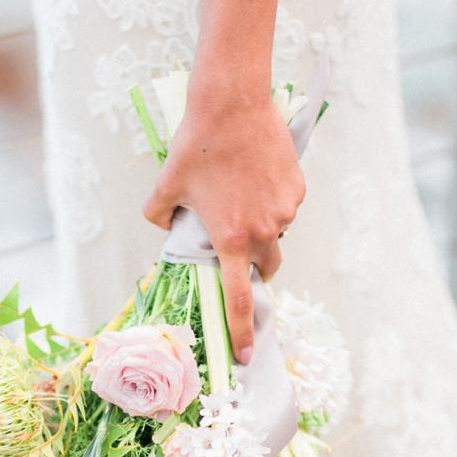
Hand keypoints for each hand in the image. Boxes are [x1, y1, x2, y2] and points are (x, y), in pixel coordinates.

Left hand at [143, 83, 304, 363]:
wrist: (232, 102)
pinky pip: (286, 207)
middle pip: (266, 267)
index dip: (241, 331)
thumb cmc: (196, 144)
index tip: (244, 354)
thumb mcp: (165, 185)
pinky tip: (255, 176)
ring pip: (276, 234)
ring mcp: (284, 210)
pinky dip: (272, 201)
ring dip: (262, 227)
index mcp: (230, 239)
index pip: (239, 299)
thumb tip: (166, 226)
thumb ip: (160, 216)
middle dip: (255, 265)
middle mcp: (262, 231)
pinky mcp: (297, 188)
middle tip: (237, 245)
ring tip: (241, 192)